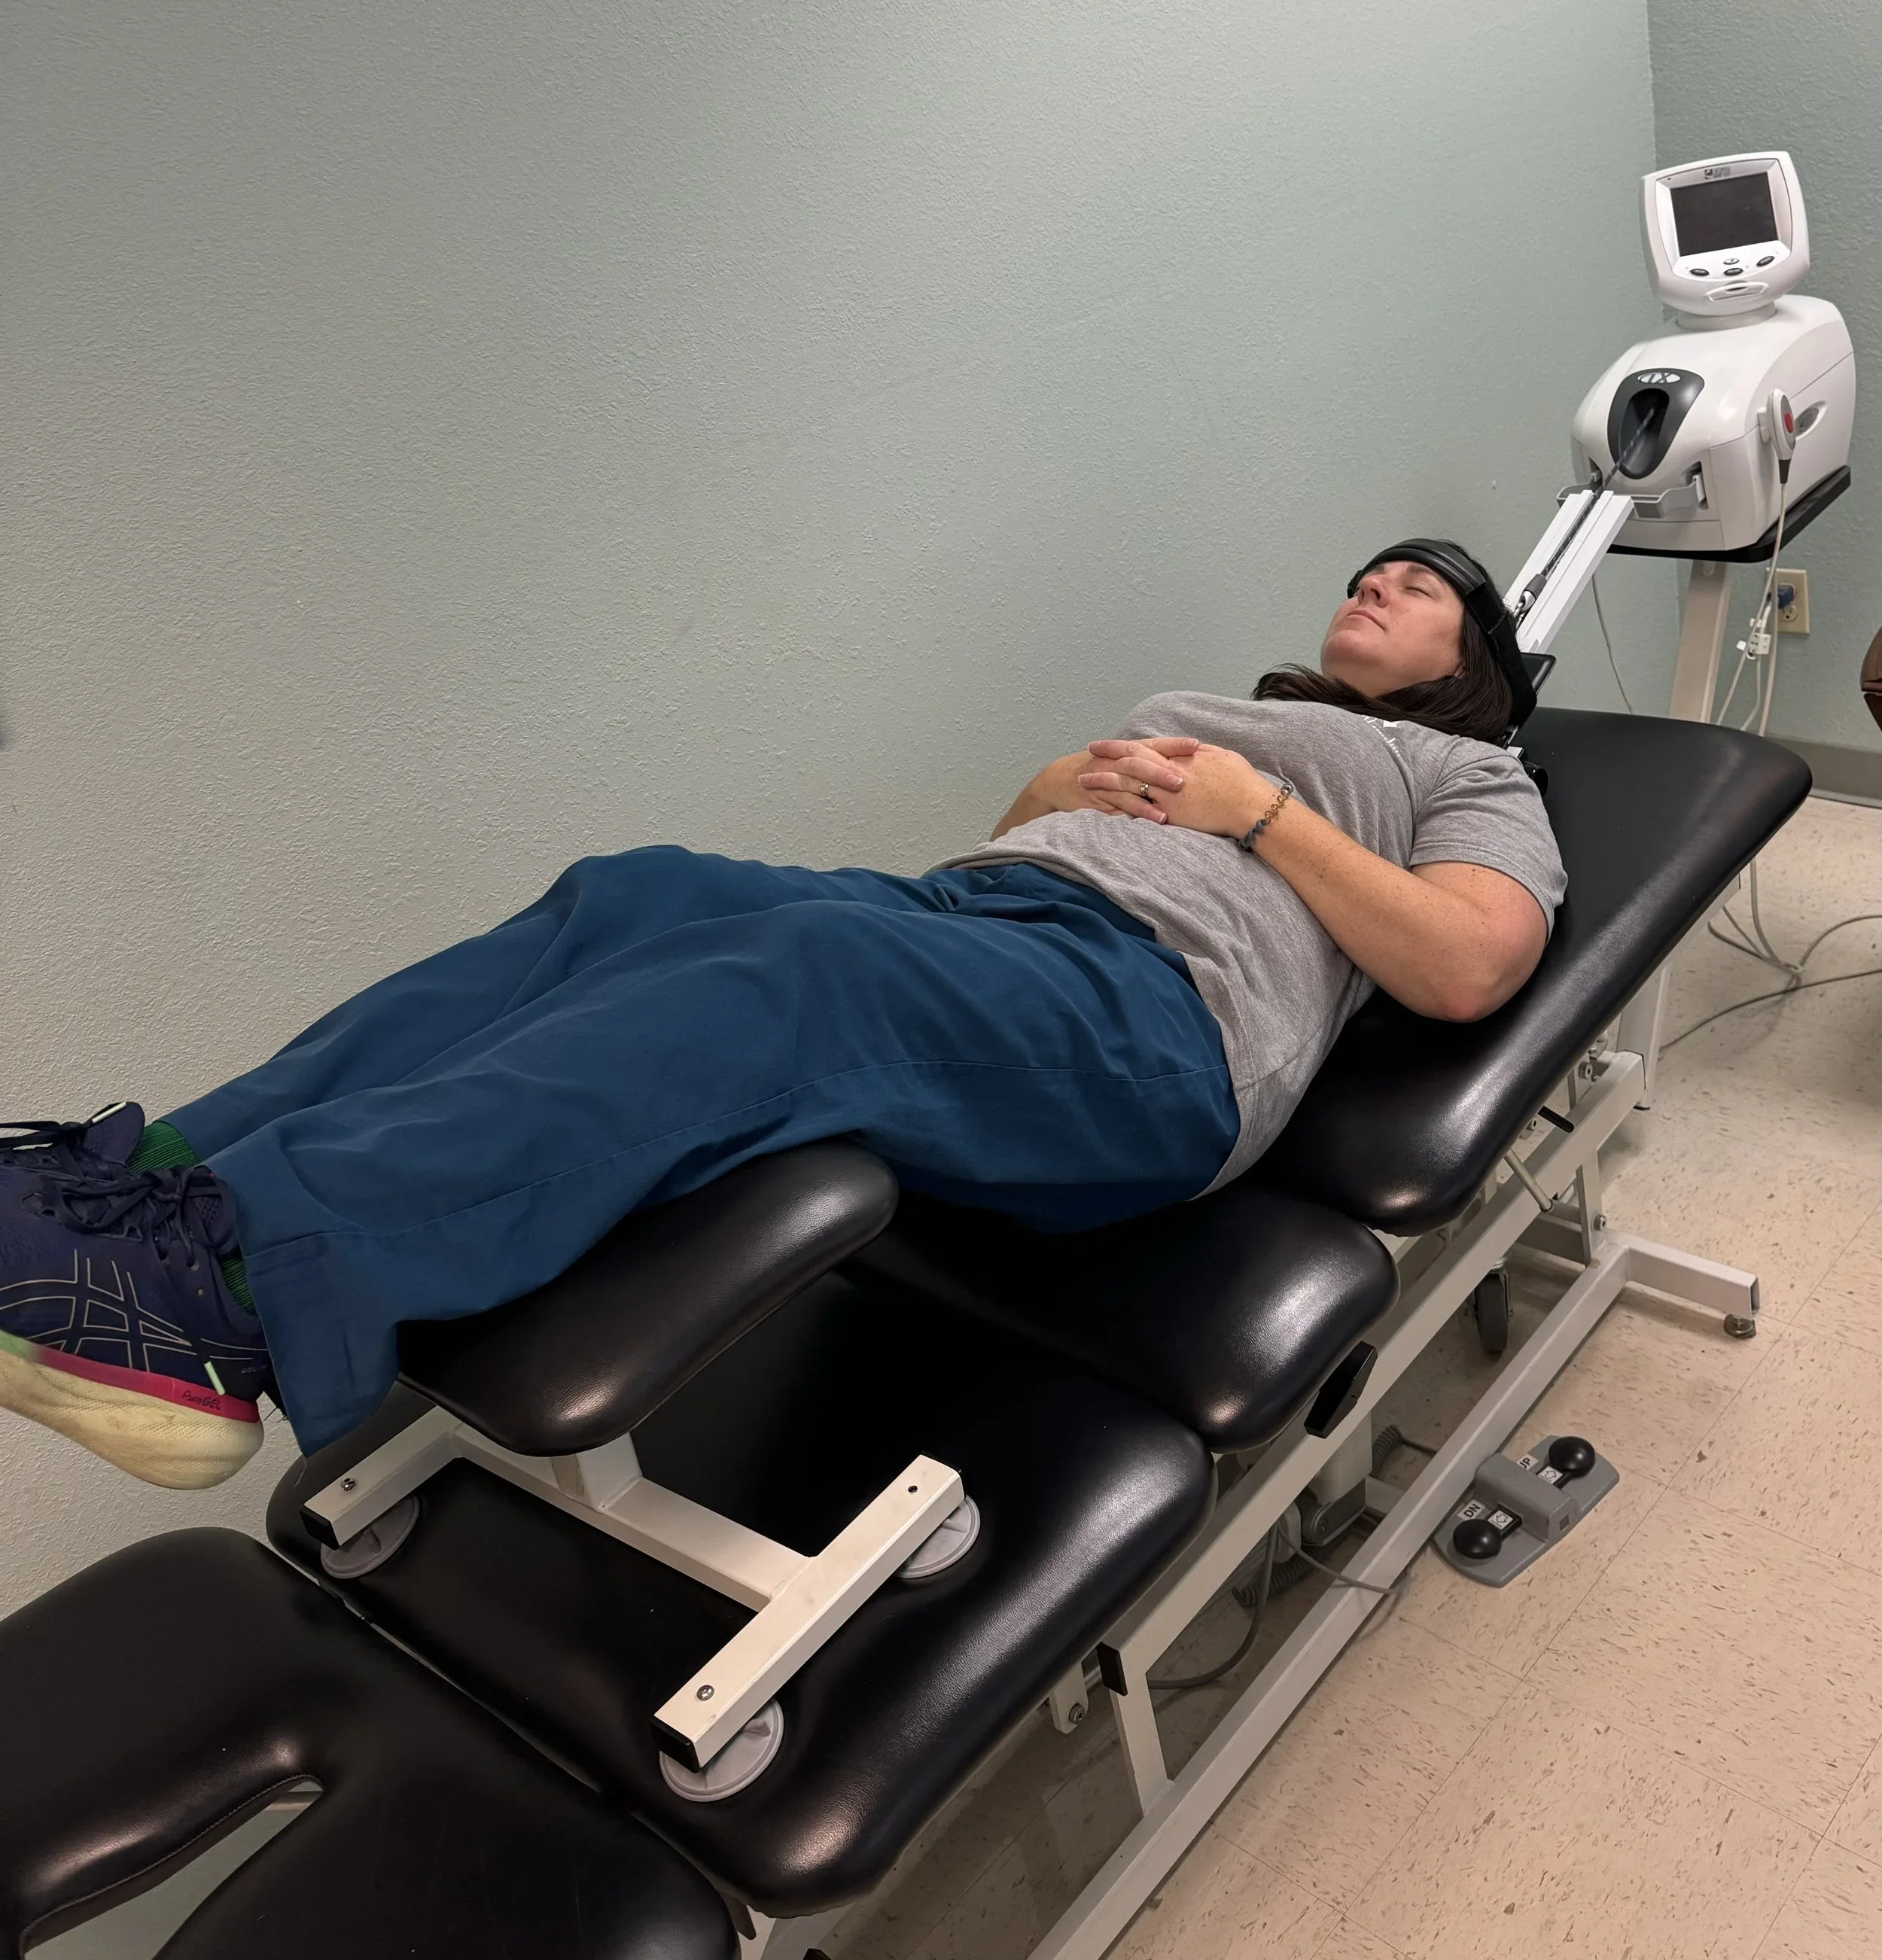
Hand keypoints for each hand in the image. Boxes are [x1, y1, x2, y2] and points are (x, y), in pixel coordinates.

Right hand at [1064, 737, 1199, 820]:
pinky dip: (1140, 810)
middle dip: (1165, 768)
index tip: (1197, 745)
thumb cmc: (1095, 772)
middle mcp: (1116, 762)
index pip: (1153, 744)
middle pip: (1143, 762)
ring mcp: (1106, 779)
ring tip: (1177, 799)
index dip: (1174, 744)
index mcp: (1125, 752)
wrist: (1056, 781)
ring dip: (1155, 790)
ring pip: (1133, 783)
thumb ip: (1146, 764)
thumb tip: (1179, 766)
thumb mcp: (1119, 763)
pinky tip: (1157, 817)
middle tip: (1187, 776)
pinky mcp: (1099, 798)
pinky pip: (1122, 803)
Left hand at [1080, 740, 1269, 835]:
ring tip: (1082, 781)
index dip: (1123, 745)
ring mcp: (1167, 793)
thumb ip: (1202, 754)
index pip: (1145, 747)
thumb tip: (1192, 750)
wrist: (1251, 806)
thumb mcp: (1222, 758)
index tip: (1106, 744)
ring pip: (1127, 783)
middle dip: (1107, 755)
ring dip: (1103, 781)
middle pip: (1130, 760)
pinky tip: (1100, 808)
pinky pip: (1137, 810)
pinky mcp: (1170, 813)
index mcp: (1181, 757)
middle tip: (1088, 752)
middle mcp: (1169, 771)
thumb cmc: (1243, 783)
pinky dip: (1117, 808)